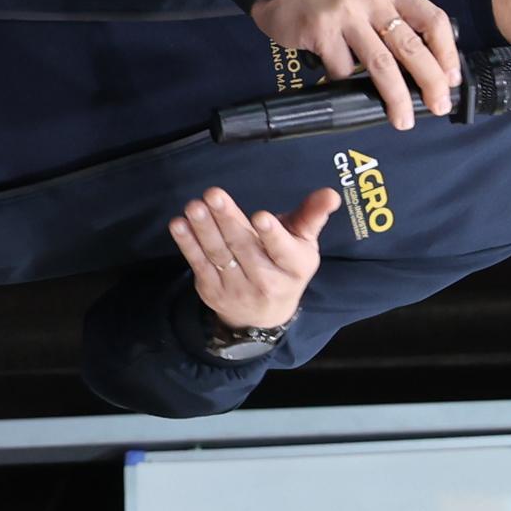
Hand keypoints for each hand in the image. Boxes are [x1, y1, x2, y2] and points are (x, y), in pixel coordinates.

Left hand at [167, 185, 335, 332]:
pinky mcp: (213, 290)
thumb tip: (330, 194)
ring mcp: (237, 288)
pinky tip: (179, 224)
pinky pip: (199, 265)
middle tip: (213, 194)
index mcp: (294, 267)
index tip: (260, 216)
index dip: (272, 235)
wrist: (263, 315)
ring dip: (204, 230)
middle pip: (245, 247)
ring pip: (220, 255)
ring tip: (194, 207)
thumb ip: (312, 216)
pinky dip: (188, 244)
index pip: (283, 250)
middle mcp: (267, 281)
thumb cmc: (285, 266)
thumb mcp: (303, 243)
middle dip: (228, 220)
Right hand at [246, 0, 459, 129]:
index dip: (446, 53)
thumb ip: (394, 18)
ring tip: (403, 119)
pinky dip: (346, 81)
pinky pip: (342, 69)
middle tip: (438, 106)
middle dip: (430, 82)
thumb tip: (421, 64)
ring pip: (380, 64)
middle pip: (411, 46)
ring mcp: (345, 15)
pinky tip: (342, 79)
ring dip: (396, 97)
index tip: (450, 79)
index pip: (432, 20)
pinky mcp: (320, 32)